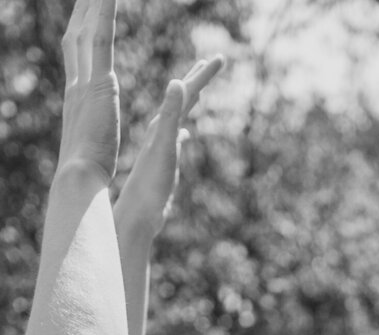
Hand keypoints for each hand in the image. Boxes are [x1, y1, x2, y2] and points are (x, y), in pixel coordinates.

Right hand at [56, 0, 119, 183]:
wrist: (77, 177)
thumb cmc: (85, 173)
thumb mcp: (90, 147)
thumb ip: (91, 137)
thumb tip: (87, 146)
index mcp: (76, 100)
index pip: (76, 58)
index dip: (78, 34)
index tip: (82, 17)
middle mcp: (76, 86)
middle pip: (77, 38)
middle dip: (82, 13)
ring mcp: (86, 83)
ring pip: (88, 32)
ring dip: (94, 6)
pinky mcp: (100, 85)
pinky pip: (101, 41)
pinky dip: (104, 15)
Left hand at [114, 55, 224, 239]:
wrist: (137, 212)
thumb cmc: (151, 182)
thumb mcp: (164, 145)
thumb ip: (170, 115)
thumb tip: (178, 83)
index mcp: (163, 124)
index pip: (186, 91)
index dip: (204, 75)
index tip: (220, 58)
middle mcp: (161, 130)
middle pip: (181, 98)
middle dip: (198, 80)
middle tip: (211, 63)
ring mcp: (162, 146)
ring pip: (178, 116)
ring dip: (189, 102)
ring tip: (198, 91)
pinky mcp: (163, 162)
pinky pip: (176, 139)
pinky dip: (182, 130)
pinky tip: (185, 134)